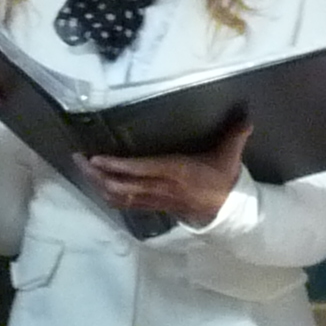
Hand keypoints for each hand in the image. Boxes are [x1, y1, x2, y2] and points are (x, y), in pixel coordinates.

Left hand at [87, 120, 250, 228]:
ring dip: (99, 185)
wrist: (228, 210)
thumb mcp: (230, 155)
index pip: (140, 169)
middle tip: (78, 160)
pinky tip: (97, 188)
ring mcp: (156, 199)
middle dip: (97, 174)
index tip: (96, 158)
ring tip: (82, 170)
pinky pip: (127, 204)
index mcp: (175, 171)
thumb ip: (235, 133)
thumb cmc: (223, 179)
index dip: (116, 166)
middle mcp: (161, 186)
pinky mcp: (155, 206)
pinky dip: (110, 196)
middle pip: (122, 185)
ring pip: (120, 196)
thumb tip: (247, 115)